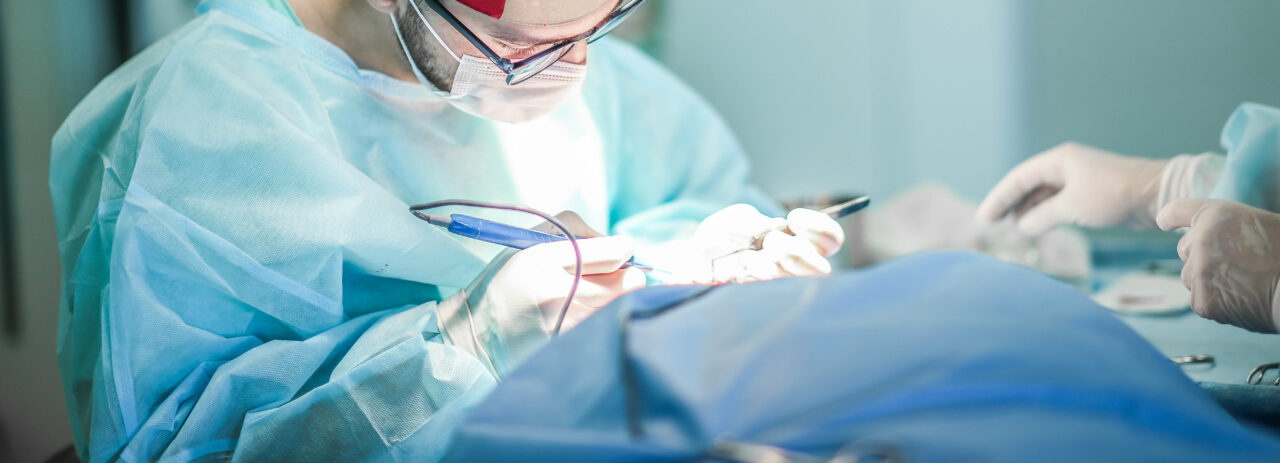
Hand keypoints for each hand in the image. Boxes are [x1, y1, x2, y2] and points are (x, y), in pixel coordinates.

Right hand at [436, 212, 645, 373]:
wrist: (478, 331)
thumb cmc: (509, 280)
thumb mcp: (533, 244)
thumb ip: (579, 235)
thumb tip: (623, 249)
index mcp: (546, 258)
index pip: (615, 253)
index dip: (624, 251)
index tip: (620, 252)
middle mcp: (558, 291)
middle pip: (628, 283)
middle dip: (625, 277)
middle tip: (610, 276)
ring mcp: (567, 323)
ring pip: (621, 306)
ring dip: (614, 300)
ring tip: (587, 298)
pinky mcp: (571, 345)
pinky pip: (605, 326)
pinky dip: (601, 320)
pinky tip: (579, 318)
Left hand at [694, 204, 843, 282]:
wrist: (694, 254)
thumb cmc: (724, 233)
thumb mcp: (741, 217)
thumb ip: (758, 223)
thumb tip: (776, 229)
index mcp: (795, 239)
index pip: (829, 241)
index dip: (823, 229)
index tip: (795, 216)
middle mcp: (788, 260)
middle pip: (819, 265)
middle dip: (800, 250)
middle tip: (776, 238)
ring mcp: (770, 274)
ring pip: (788, 271)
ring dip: (775, 256)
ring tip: (762, 246)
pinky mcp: (751, 282)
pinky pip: (760, 277)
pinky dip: (751, 264)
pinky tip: (743, 258)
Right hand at [977, 143, 1166, 234]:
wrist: (1155, 195)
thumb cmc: (1113, 195)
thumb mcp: (1071, 207)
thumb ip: (1042, 216)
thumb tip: (1022, 226)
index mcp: (1058, 161)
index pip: (1019, 178)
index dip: (999, 198)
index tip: (984, 217)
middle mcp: (1065, 166)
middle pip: (1028, 184)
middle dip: (1010, 203)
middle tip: (992, 223)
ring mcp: (1077, 179)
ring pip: (1042, 194)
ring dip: (1027, 210)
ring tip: (1013, 228)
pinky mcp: (1088, 193)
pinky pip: (1056, 202)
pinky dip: (1043, 213)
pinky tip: (1036, 226)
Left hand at [1157, 198, 1279, 332]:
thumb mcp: (1264, 225)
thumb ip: (1232, 230)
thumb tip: (1222, 241)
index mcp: (1215, 215)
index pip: (1178, 211)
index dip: (1170, 217)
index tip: (1165, 222)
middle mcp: (1199, 241)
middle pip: (1186, 249)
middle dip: (1202, 255)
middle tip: (1236, 263)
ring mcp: (1198, 272)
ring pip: (1191, 277)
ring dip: (1208, 279)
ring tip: (1244, 282)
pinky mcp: (1202, 301)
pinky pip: (1202, 300)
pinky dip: (1217, 302)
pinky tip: (1243, 299)